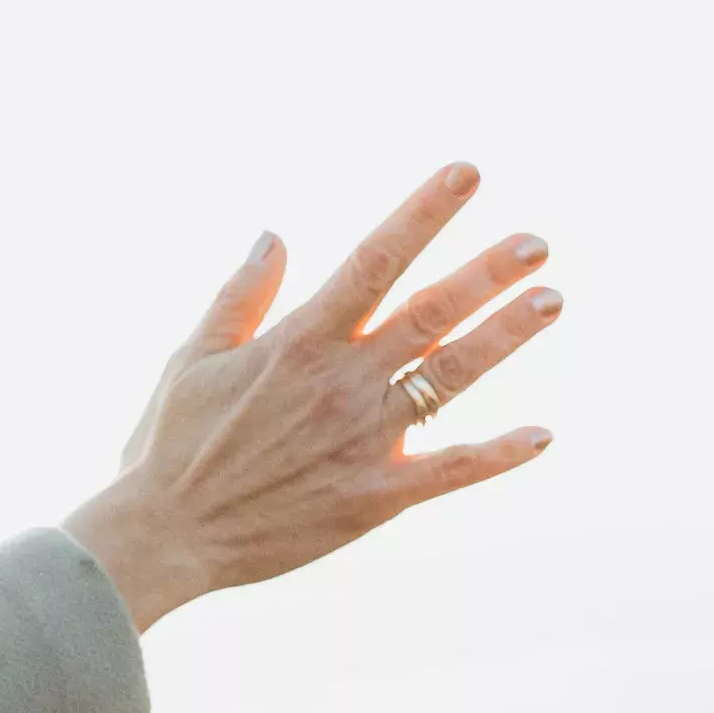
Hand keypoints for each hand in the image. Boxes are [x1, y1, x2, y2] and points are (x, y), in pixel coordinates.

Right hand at [61, 164, 564, 629]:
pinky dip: (496, 455)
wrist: (163, 539)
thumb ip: (239, 298)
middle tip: (537, 243)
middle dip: (487, 273)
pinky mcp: (374, 498)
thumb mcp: (190, 360)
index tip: (467, 173)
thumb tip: (276, 237)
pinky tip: (541, 436)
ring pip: (449, 377)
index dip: (424, 213)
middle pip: (429, 313)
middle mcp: (341, 382)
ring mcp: (362, 440)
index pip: (375, 261)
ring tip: (550, 300)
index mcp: (299, 342)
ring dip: (503, 337)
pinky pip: (448, 472)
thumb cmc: (168, 448)